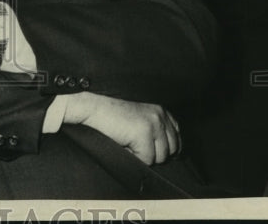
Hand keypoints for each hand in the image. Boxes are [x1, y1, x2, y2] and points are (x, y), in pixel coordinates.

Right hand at [64, 93, 179, 164]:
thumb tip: (170, 151)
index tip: (152, 149)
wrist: (91, 107)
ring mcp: (153, 123)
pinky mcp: (143, 132)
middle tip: (133, 144)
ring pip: (159, 157)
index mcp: (160, 109)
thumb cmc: (110, 114)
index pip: (176, 136)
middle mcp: (160, 114)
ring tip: (127, 141)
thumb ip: (155, 127)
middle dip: (153, 153)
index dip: (166, 147)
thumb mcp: (138, 117)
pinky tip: (122, 142)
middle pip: (170, 150)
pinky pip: (146, 159)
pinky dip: (132, 156)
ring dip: (142, 155)